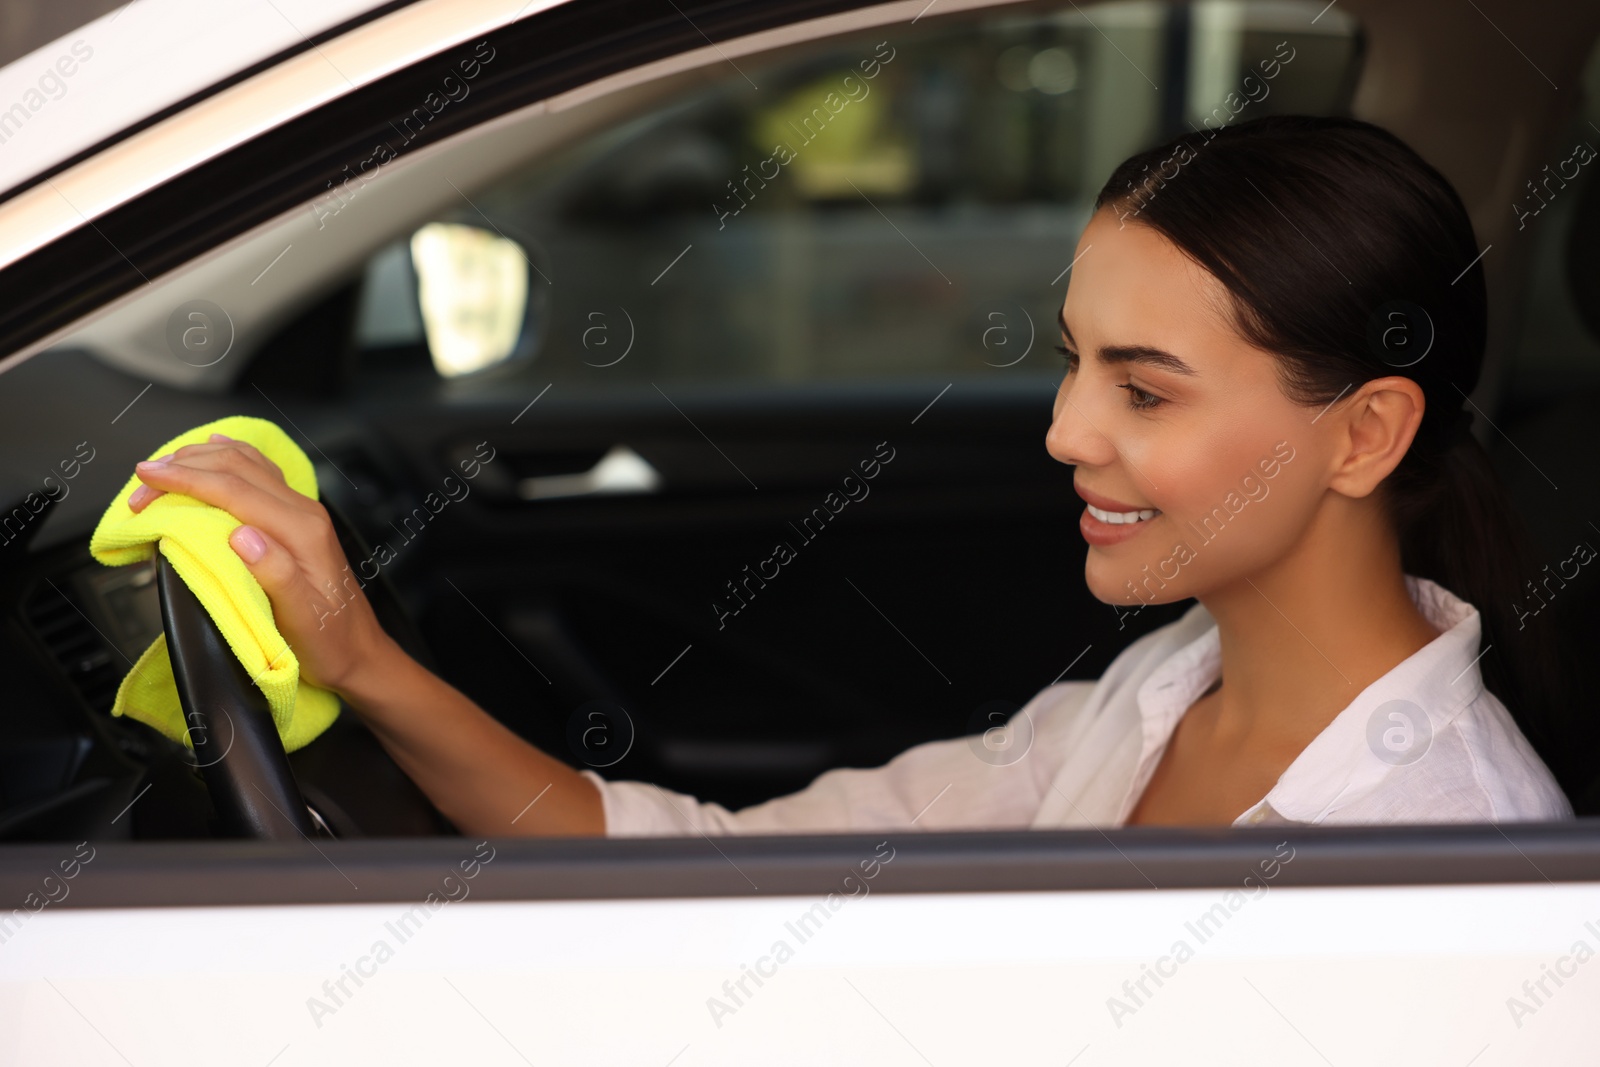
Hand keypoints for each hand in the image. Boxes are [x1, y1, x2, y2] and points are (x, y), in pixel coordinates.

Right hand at [128, 433, 389, 694]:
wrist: (360, 651)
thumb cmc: (331, 641)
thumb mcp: (302, 619)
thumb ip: (276, 575)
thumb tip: (242, 536)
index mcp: (301, 531)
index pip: (233, 489)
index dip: (185, 479)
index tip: (146, 478)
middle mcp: (304, 513)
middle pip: (237, 468)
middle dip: (183, 468)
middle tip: (141, 481)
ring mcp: (302, 514)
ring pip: (247, 465)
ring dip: (202, 460)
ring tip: (163, 467)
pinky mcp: (297, 521)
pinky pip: (260, 476)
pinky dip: (230, 459)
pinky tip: (216, 448)